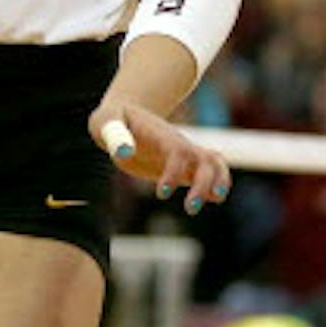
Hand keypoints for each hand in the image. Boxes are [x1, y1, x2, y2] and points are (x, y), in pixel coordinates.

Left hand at [89, 100, 231, 215]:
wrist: (123, 117)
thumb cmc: (113, 120)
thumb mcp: (105, 121)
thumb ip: (113, 134)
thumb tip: (125, 152)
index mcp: (161, 136)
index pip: (178, 151)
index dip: (175, 172)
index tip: (161, 194)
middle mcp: (179, 144)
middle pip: (207, 160)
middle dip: (204, 185)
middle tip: (189, 209)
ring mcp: (185, 154)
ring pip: (216, 164)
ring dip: (219, 184)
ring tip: (209, 203)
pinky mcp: (184, 165)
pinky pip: (211, 172)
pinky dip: (216, 185)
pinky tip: (209, 199)